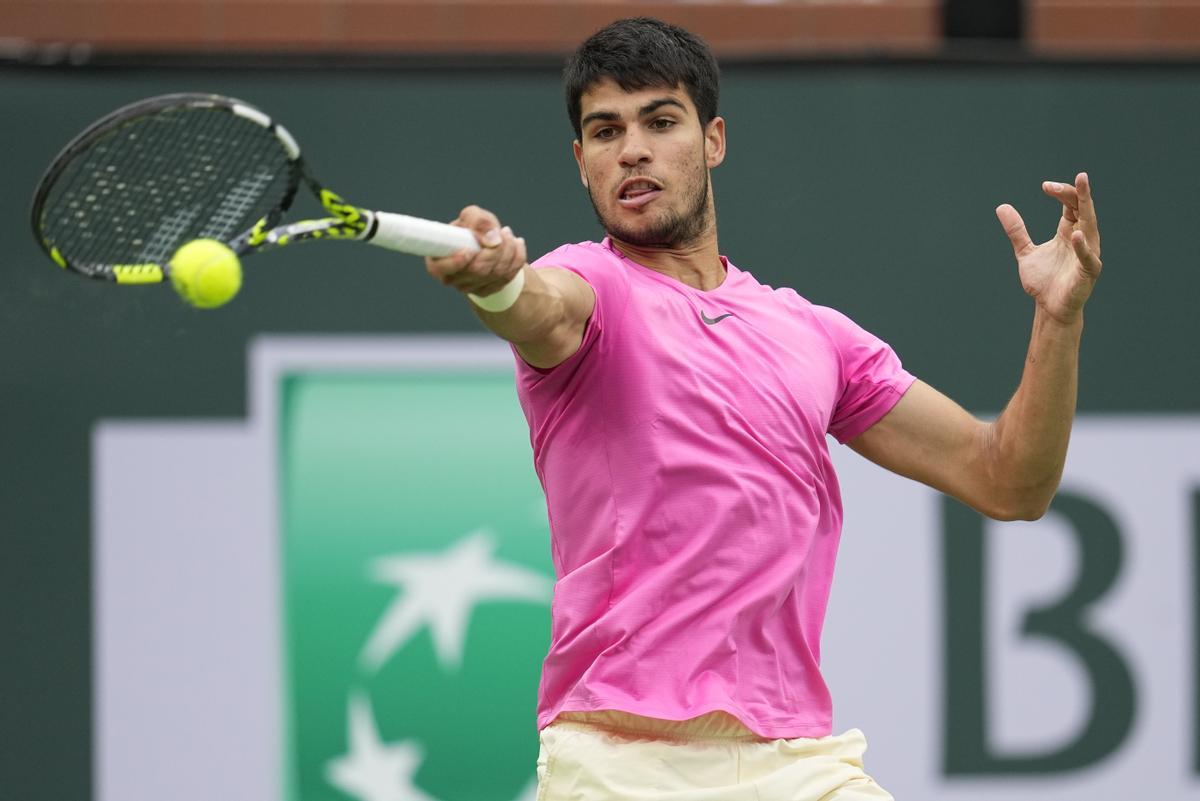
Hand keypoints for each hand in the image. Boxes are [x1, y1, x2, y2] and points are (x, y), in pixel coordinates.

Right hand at [425, 205, 526, 296]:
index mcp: (438, 260)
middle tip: (501, 232)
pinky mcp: (489, 290)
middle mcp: (452, 278)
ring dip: (508, 250)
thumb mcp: (473, 216)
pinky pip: (509, 276)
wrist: (487, 243)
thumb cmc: (473, 229)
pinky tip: (516, 244)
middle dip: (495, 250)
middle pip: (477, 270)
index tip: (469, 250)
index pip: (440, 269)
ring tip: (507, 234)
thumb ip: (478, 221)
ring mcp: (471, 288)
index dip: (456, 261)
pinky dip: (518, 257)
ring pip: (496, 274)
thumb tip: (492, 238)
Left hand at [996, 172, 1102, 324]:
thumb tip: (1002, 207)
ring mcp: (1088, 254)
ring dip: (1087, 210)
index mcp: (1069, 231)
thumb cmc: (1044, 281)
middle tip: (1079, 176)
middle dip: (1079, 193)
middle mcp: (1082, 239)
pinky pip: (1087, 257)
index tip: (1045, 186)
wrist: (1049, 308)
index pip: (1071, 205)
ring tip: (1082, 192)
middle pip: (1084, 210)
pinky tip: (1076, 234)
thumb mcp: (1025, 252)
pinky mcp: (1088, 272)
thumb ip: (1016, 231)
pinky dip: (1082, 247)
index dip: (1062, 193)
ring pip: (1090, 227)